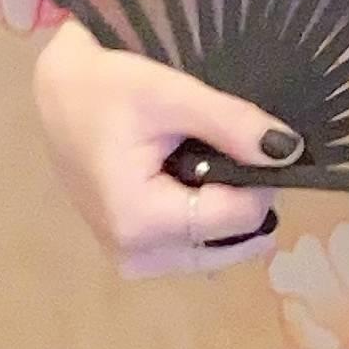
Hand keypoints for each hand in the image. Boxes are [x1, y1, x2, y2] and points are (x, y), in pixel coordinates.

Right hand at [32, 21, 302, 280]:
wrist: (59, 92)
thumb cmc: (106, 88)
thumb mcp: (172, 93)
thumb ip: (232, 124)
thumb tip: (289, 151)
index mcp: (139, 223)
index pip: (240, 218)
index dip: (262, 179)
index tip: (256, 140)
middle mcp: (136, 256)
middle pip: (232, 239)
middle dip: (246, 197)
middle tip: (232, 148)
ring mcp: (132, 260)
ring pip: (218, 247)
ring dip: (229, 209)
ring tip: (211, 158)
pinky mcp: (133, 253)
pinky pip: (195, 245)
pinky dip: (209, 216)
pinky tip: (199, 178)